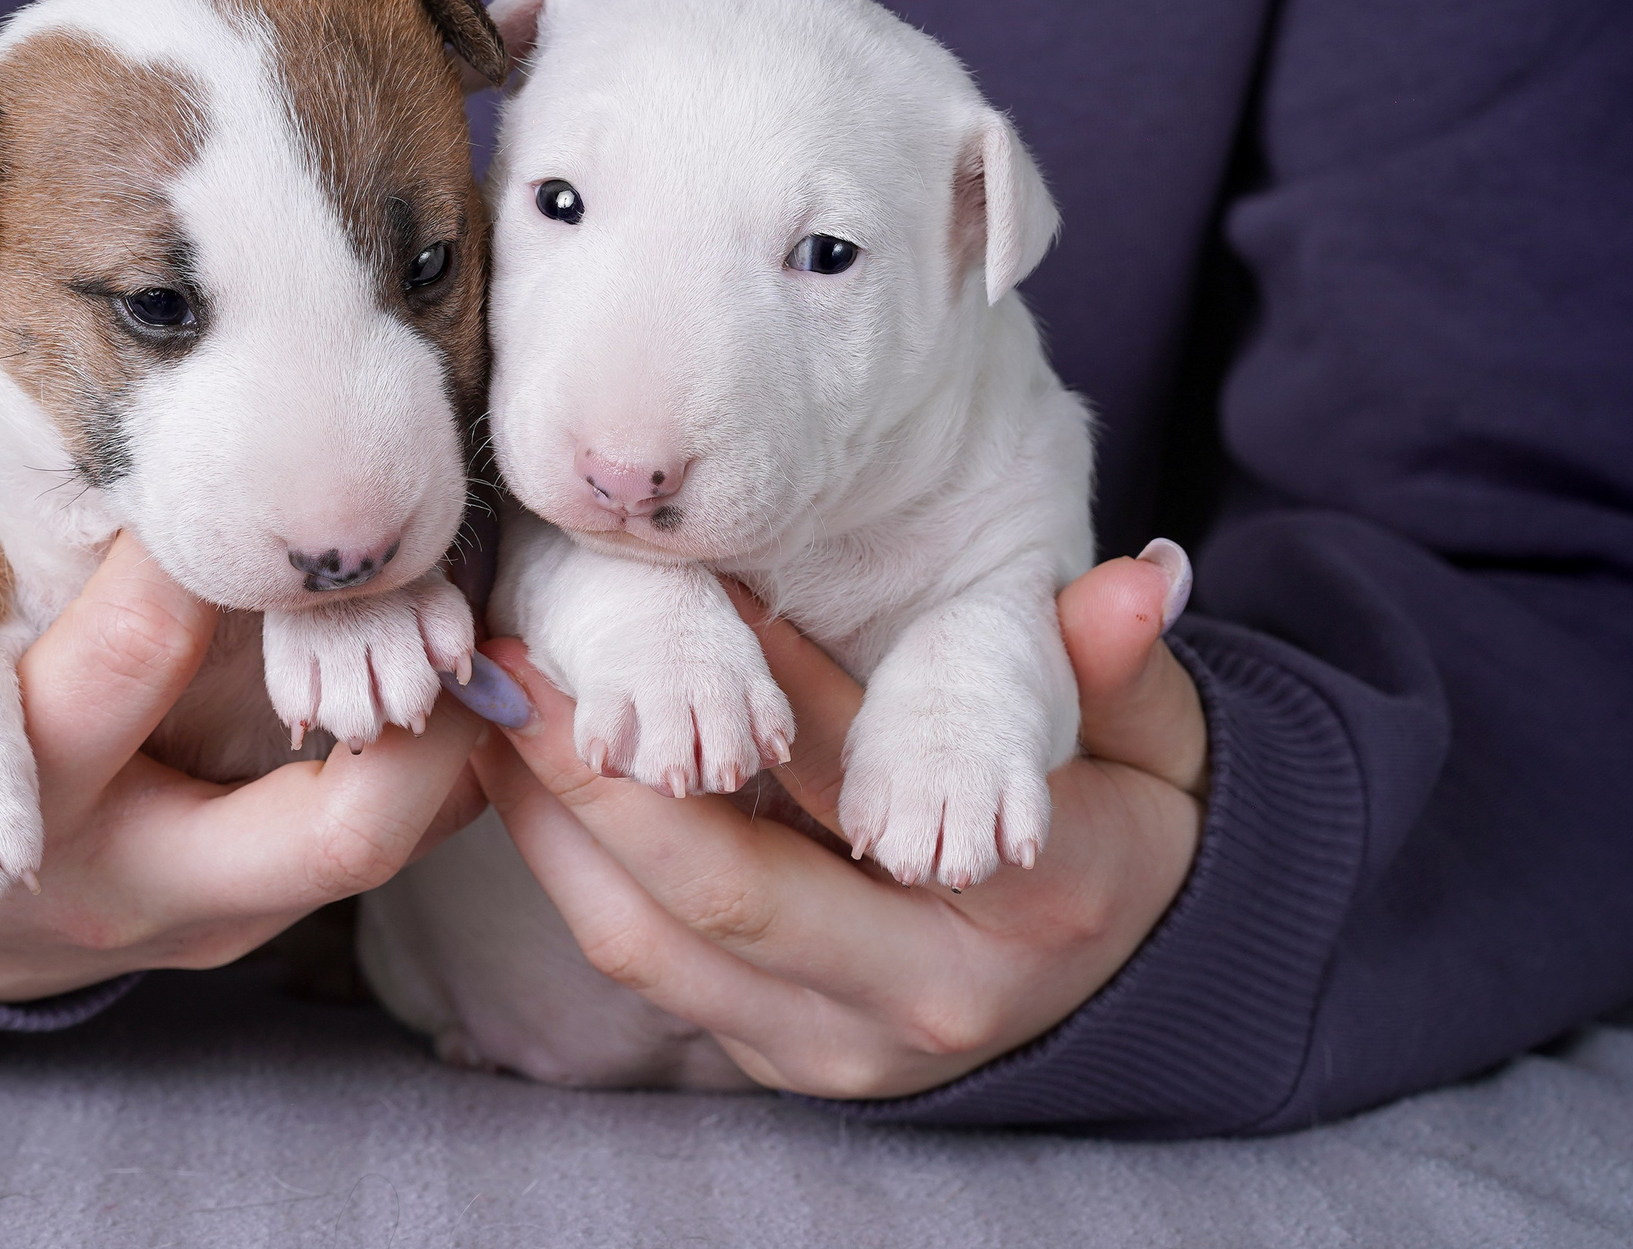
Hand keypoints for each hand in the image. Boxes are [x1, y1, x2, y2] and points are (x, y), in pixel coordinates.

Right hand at [0, 455, 487, 1000]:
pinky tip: (444, 650)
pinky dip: (434, 753)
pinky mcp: (257, 904)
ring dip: (447, 733)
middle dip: (380, 671)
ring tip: (470, 607)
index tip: (217, 465)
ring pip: (377, 843)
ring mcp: (212, 908)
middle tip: (405, 548)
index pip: (120, 673)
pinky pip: (378, 837)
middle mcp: (132, 880)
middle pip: (321, 821)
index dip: (185, 561)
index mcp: (6, 811)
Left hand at [467, 551, 1204, 1096]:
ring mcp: (841, 1044)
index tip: (678, 591)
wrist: (1133, 979)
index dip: (765, 685)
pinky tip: (524, 779)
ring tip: (484, 711)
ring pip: (657, 945)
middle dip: (600, 776)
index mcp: (1031, 904)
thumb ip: (1115, 665)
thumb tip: (1146, 577)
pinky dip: (575, 871)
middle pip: (728, 891)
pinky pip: (649, 969)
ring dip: (555, 825)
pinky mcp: (780, 1056)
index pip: (868, 781)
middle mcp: (926, 995)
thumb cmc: (1121, 820)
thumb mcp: (1147, 742)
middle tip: (507, 666)